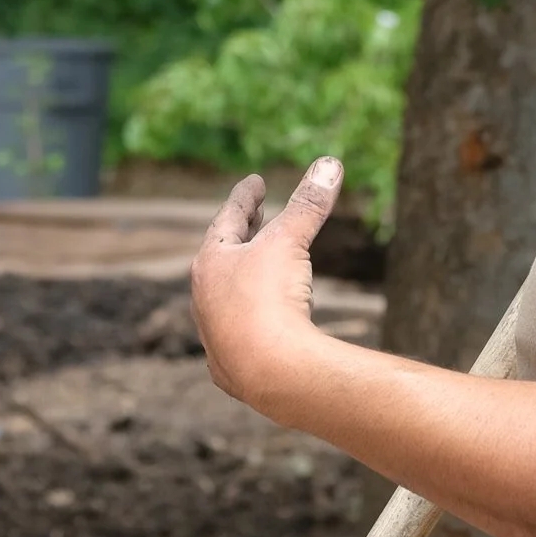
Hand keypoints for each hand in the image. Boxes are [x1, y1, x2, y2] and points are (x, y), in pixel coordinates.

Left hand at [191, 155, 342, 416]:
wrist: (271, 374)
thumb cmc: (272, 298)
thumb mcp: (290, 241)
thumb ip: (308, 203)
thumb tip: (330, 162)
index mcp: (211, 263)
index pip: (229, 218)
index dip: (246, 197)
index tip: (257, 181)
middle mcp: (204, 299)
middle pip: (223, 257)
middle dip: (242, 234)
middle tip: (257, 214)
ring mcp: (214, 337)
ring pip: (225, 299)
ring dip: (242, 279)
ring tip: (257, 268)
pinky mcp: (230, 370)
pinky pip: (235, 338)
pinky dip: (246, 323)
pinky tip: (255, 327)